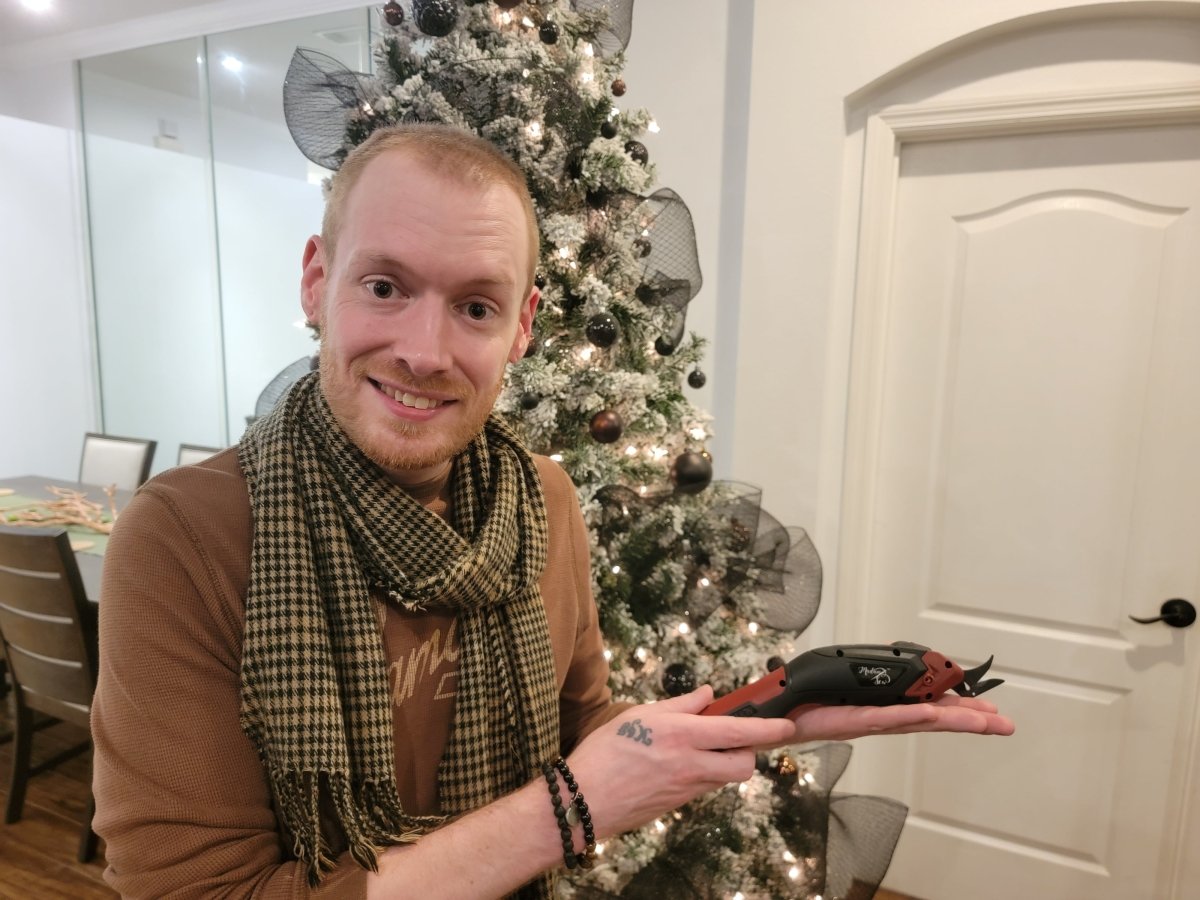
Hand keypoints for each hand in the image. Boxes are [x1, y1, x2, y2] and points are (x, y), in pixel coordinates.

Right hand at [565, 686, 793, 839]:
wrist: (584, 799)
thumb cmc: (606, 751)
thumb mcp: (640, 714)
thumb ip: (680, 705)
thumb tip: (707, 694)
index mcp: (683, 736)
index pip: (739, 732)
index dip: (768, 728)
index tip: (786, 724)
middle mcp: (692, 765)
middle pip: (744, 764)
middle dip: (749, 750)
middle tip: (733, 735)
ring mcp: (688, 789)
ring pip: (725, 776)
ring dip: (725, 762)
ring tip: (700, 746)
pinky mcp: (679, 804)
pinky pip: (704, 786)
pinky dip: (704, 773)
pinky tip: (678, 762)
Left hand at [782, 694, 1014, 742]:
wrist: (771, 713)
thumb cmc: (802, 699)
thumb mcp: (841, 680)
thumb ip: (868, 677)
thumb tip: (891, 664)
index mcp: (882, 706)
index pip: (927, 707)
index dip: (958, 708)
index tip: (987, 709)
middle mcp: (881, 716)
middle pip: (932, 717)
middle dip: (969, 721)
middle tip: (1005, 724)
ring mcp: (867, 720)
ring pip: (917, 719)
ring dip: (950, 720)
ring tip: (984, 722)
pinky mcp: (847, 720)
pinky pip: (882, 717)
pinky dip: (908, 716)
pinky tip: (931, 714)